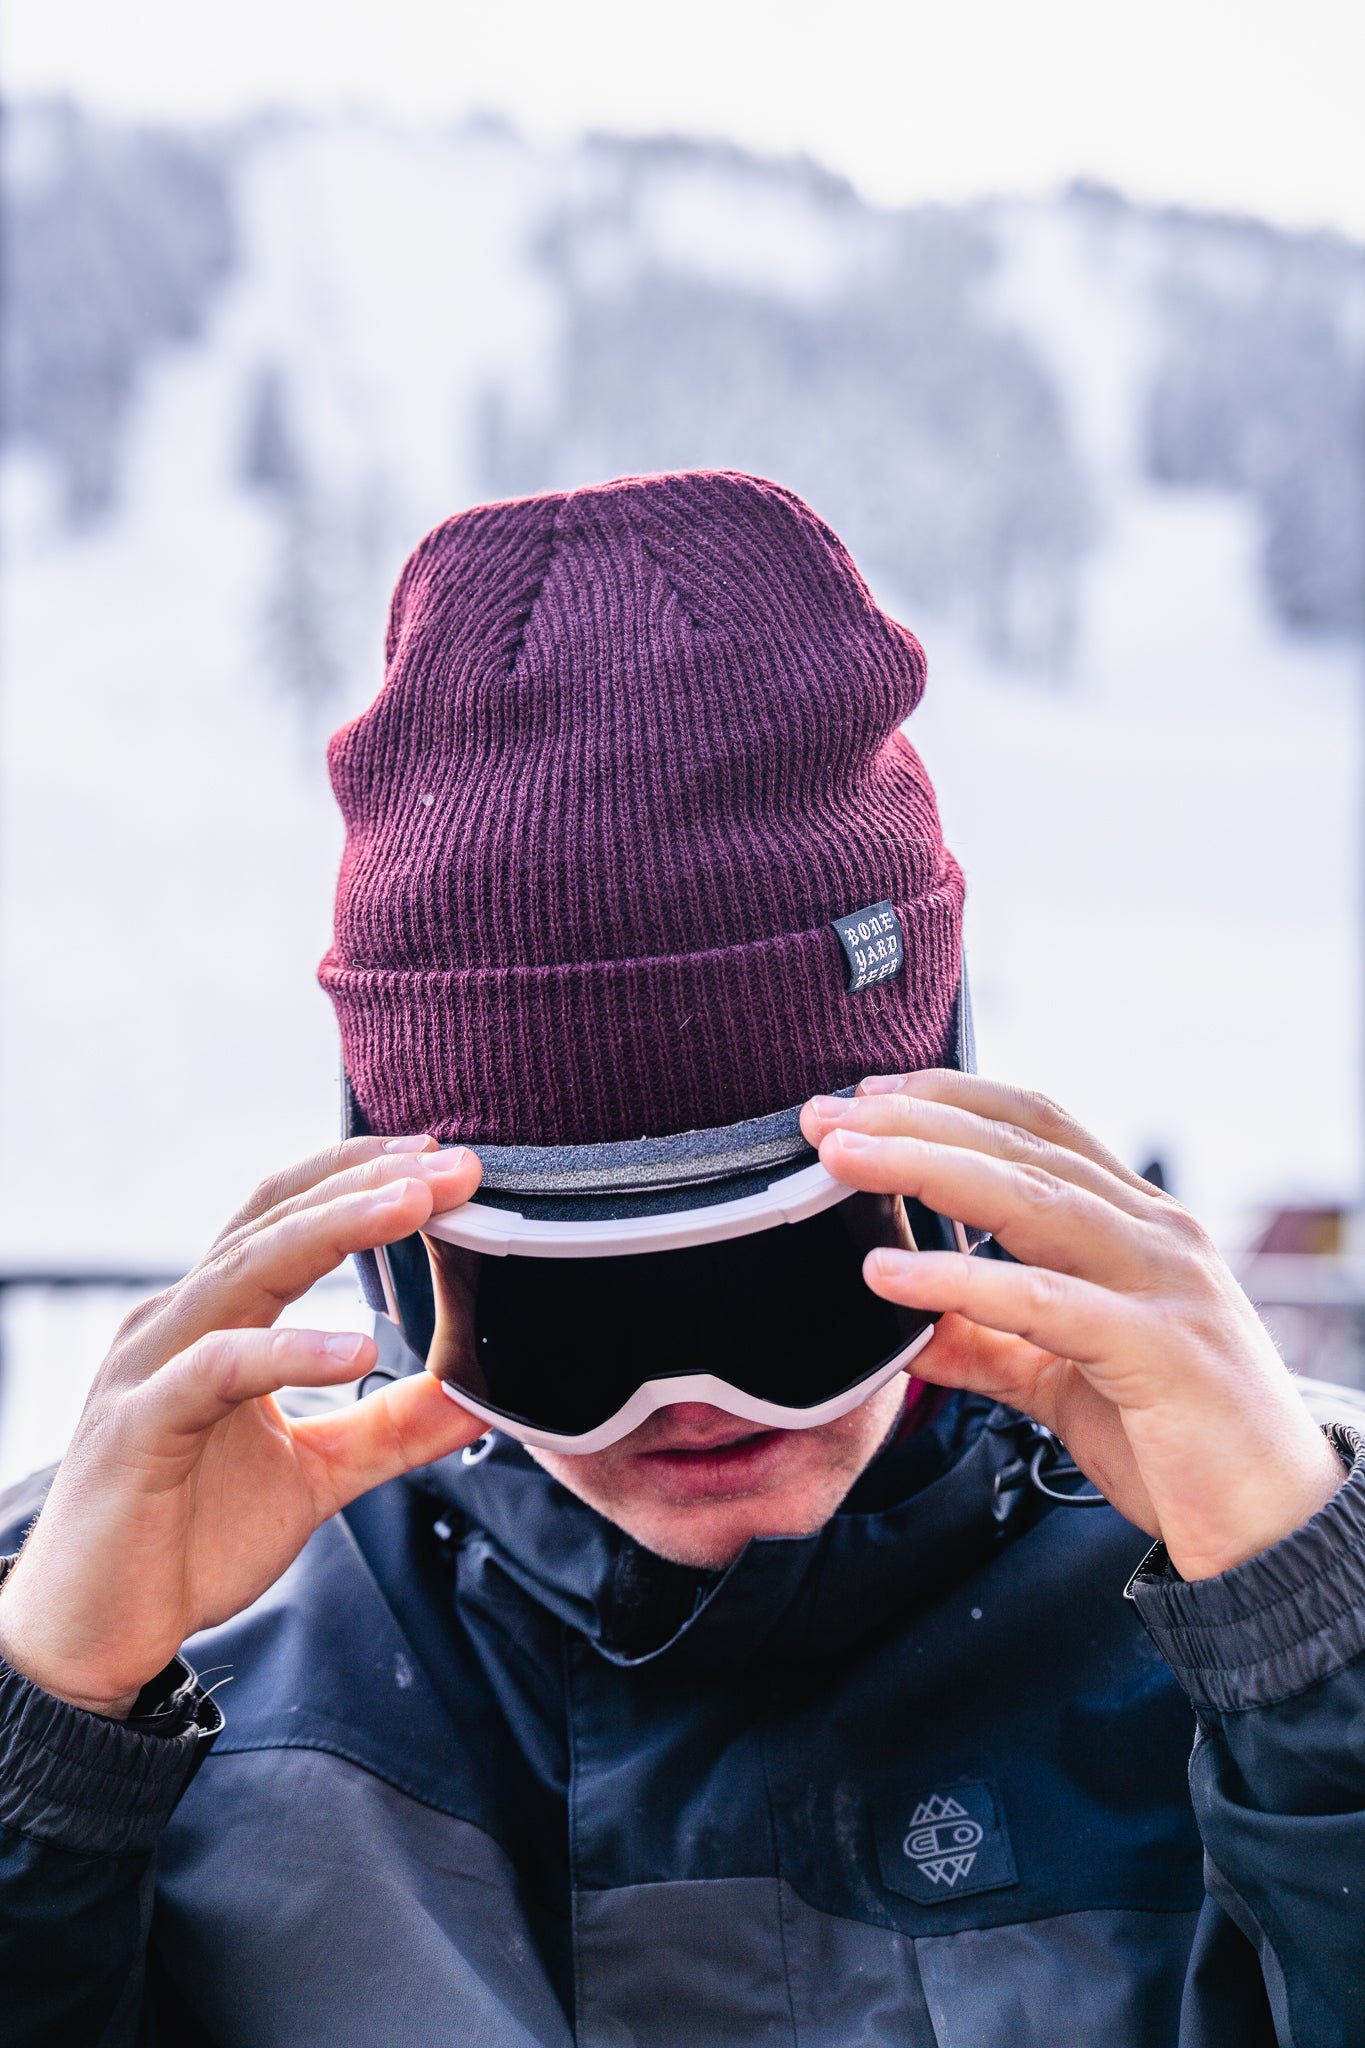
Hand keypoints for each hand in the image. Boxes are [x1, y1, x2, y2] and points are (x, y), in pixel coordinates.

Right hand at [0, 1137, 485, 1717]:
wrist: (94, 1634)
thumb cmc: (190, 1540)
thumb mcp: (317, 1473)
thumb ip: (391, 1430)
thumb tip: (480, 1398)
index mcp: (215, 1318)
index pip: (288, 1215)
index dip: (361, 1176)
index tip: (446, 1159)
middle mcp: (177, 1322)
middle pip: (275, 1220)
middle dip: (367, 1182)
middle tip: (454, 1166)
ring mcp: (149, 1367)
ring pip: (245, 1269)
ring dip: (336, 1229)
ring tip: (415, 1207)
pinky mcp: (137, 1428)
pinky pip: (218, 1370)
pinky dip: (290, 1350)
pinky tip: (359, 1349)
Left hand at [801, 1074, 1343, 1579]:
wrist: (1277, 1532)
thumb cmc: (1176, 1445)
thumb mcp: (1061, 1379)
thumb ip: (986, 1343)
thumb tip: (900, 1323)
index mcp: (1136, 1224)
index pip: (1037, 1124)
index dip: (948, 1098)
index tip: (864, 1095)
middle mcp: (1155, 1234)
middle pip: (1020, 1145)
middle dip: (913, 1120)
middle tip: (823, 1117)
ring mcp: (1164, 1284)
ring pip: (1031, 1197)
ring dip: (924, 1167)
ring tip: (840, 1161)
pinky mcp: (1161, 1350)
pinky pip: (1045, 1301)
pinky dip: (959, 1279)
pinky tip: (889, 1273)